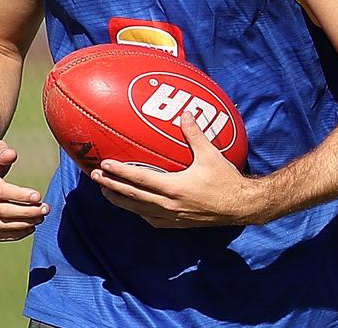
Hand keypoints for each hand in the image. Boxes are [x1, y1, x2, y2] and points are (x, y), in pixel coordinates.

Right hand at [0, 140, 48, 241]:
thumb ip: (3, 151)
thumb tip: (11, 155)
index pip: (0, 191)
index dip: (19, 196)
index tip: (38, 196)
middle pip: (2, 211)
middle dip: (26, 212)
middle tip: (45, 209)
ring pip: (0, 225)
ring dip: (23, 224)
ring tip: (41, 217)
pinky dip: (15, 234)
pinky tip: (31, 227)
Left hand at [90, 112, 259, 227]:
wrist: (242, 206)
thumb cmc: (226, 180)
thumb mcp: (210, 154)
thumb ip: (195, 133)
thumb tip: (184, 113)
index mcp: (174, 188)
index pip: (139, 179)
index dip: (119, 172)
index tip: (103, 164)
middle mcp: (169, 205)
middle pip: (132, 196)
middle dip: (111, 186)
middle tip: (94, 177)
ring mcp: (172, 217)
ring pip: (138, 210)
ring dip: (120, 200)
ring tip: (105, 192)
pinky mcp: (178, 224)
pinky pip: (152, 219)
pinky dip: (139, 211)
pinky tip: (134, 206)